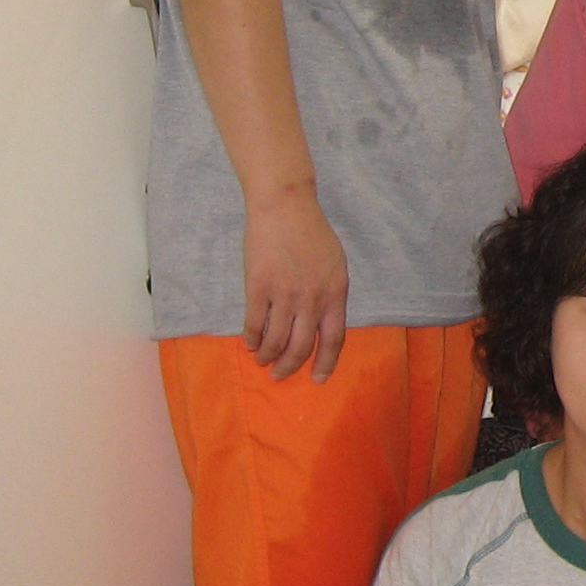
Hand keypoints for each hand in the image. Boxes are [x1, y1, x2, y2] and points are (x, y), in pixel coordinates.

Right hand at [242, 185, 348, 381]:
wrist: (286, 206)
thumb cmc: (312, 233)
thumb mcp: (335, 264)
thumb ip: (331, 294)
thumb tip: (322, 324)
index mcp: (336, 293)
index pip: (335, 339)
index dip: (326, 363)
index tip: (317, 378)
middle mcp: (312, 298)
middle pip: (302, 346)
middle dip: (289, 367)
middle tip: (279, 375)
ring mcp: (285, 294)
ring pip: (276, 340)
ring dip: (268, 356)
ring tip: (263, 360)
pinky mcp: (258, 287)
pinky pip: (254, 324)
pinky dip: (251, 338)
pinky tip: (249, 343)